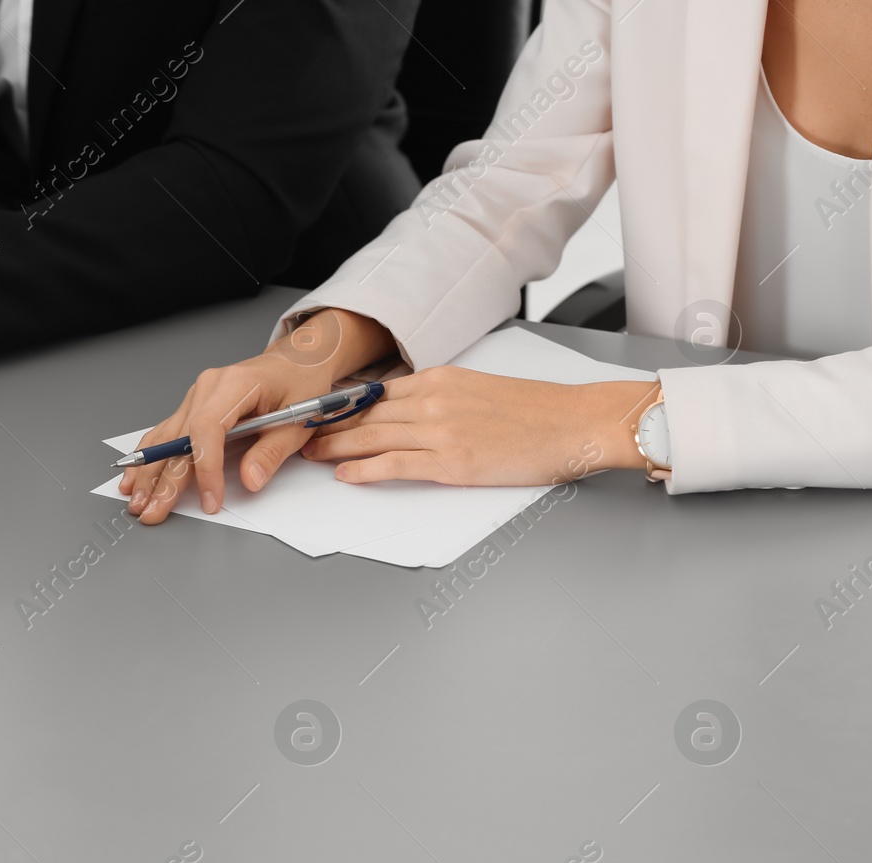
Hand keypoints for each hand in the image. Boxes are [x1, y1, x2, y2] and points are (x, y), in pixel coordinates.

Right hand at [118, 309, 392, 523]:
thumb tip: (250, 480)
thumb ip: (272, 452)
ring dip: (149, 471)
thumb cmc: (300, 383)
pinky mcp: (193, 406)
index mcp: (235, 384)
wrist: (296, 360)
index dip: (205, 467)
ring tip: (136, 500)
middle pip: (179, 437)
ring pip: (165, 437)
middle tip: (153, 510)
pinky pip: (166, 432)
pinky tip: (134, 476)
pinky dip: (150, 456)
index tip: (210, 499)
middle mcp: (208, 387)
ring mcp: (196, 396)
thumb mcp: (299, 420)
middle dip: (165, 479)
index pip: (208, 428)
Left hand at [300, 366, 656, 484]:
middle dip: (326, 426)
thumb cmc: (536, 411)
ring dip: (333, 447)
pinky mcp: (452, 462)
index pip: (376, 393)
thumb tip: (409, 410)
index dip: (341, 406)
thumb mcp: (479, 389)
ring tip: (307, 455)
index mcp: (440, 380)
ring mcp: (440, 431)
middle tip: (296, 435)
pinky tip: (344, 474)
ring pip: (372, 437)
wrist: (575, 422)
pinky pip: (395, 465)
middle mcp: (434, 400)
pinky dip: (364, 470)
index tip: (316, 413)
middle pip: (366, 415)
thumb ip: (442, 397)